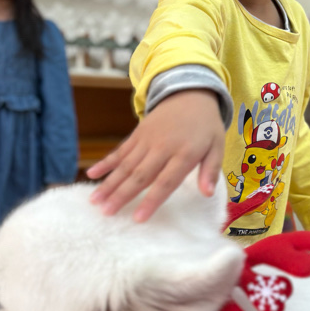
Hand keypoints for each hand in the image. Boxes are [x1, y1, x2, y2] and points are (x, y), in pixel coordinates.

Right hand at [87, 90, 225, 221]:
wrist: (189, 92)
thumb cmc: (205, 126)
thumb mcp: (217, 146)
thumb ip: (211, 170)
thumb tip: (207, 193)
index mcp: (184, 153)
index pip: (166, 181)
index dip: (151, 200)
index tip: (138, 218)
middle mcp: (162, 148)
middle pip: (139, 175)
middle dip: (121, 195)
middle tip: (106, 213)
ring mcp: (146, 140)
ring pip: (125, 165)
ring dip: (109, 183)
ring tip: (94, 200)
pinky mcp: (137, 134)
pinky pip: (120, 151)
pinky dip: (105, 163)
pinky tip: (91, 175)